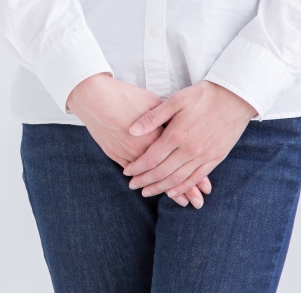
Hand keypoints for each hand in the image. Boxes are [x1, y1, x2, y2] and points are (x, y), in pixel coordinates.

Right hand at [66, 73, 211, 206]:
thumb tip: (183, 125)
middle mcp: (144, 149)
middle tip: (197, 203)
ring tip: (181, 203)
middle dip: (185, 190)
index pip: (180, 159)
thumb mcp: (153, 102)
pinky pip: (134, 173)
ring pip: (151, 176)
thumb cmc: (125, 96)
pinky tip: (153, 187)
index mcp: (159, 135)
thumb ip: (168, 118)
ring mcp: (128, 153)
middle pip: (169, 173)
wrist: (95, 98)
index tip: (205, 187)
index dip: (195, 175)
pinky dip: (145, 181)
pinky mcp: (116, 154)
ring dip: (167, 190)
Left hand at [123, 80, 257, 206]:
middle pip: (162, 172)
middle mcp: (189, 149)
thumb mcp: (176, 100)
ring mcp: (203, 156)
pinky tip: (173, 192)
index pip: (151, 158)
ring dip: (161, 188)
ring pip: (177, 179)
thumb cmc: (203, 95)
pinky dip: (183, 187)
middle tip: (133, 186)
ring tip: (148, 192)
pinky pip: (196, 178)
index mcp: (177, 134)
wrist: (236, 97)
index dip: (137, 167)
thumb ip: (153, 117)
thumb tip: (132, 130)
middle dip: (145, 181)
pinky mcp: (215, 158)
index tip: (127, 172)